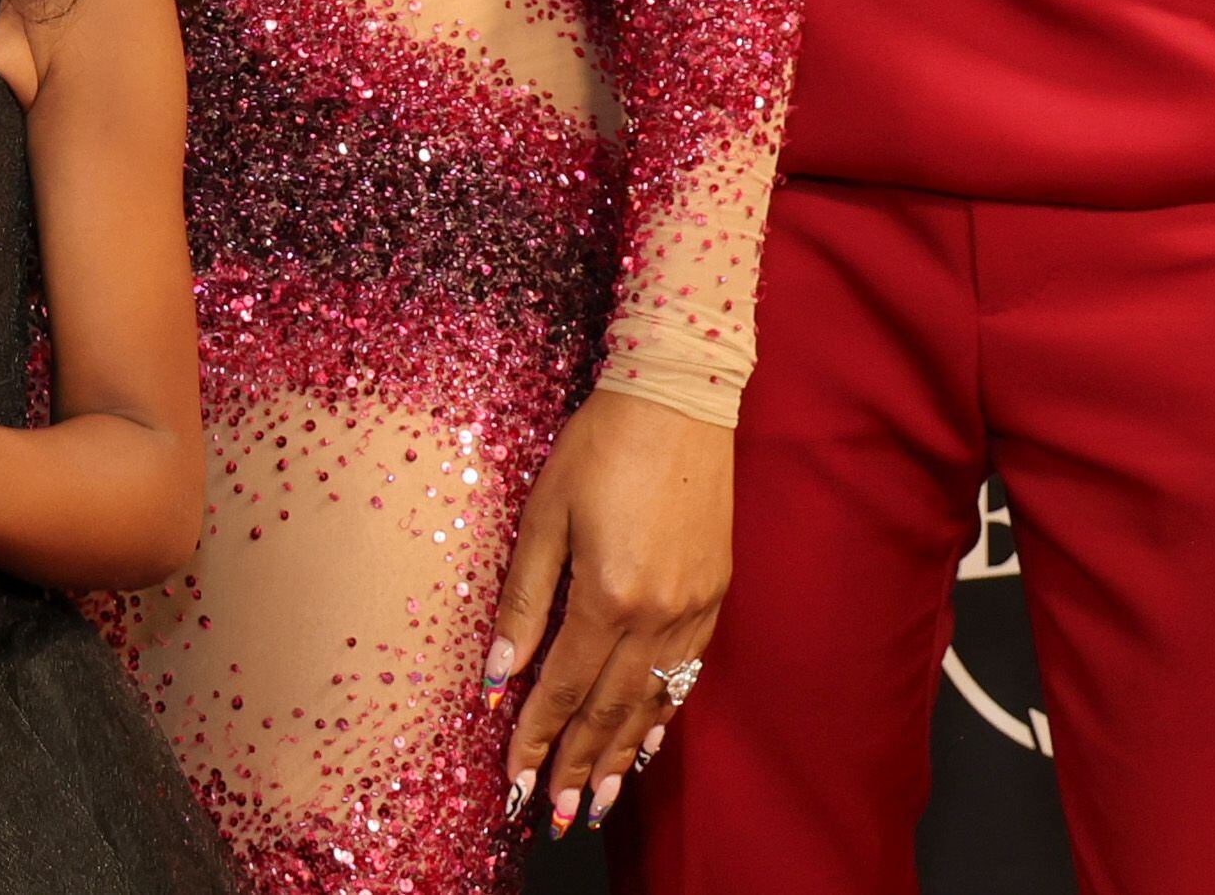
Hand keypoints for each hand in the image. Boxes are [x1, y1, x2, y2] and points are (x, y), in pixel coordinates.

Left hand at [486, 388, 732, 838]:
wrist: (679, 400)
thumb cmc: (601, 446)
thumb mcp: (543, 514)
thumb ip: (523, 601)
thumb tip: (498, 675)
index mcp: (608, 595)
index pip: (562, 687)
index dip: (535, 736)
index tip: (514, 779)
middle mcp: (658, 615)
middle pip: (611, 710)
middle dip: (579, 765)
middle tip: (556, 814)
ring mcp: (694, 610)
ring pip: (654, 702)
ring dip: (623, 755)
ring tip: (599, 800)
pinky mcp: (715, 596)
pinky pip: (686, 674)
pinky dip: (664, 714)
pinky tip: (649, 740)